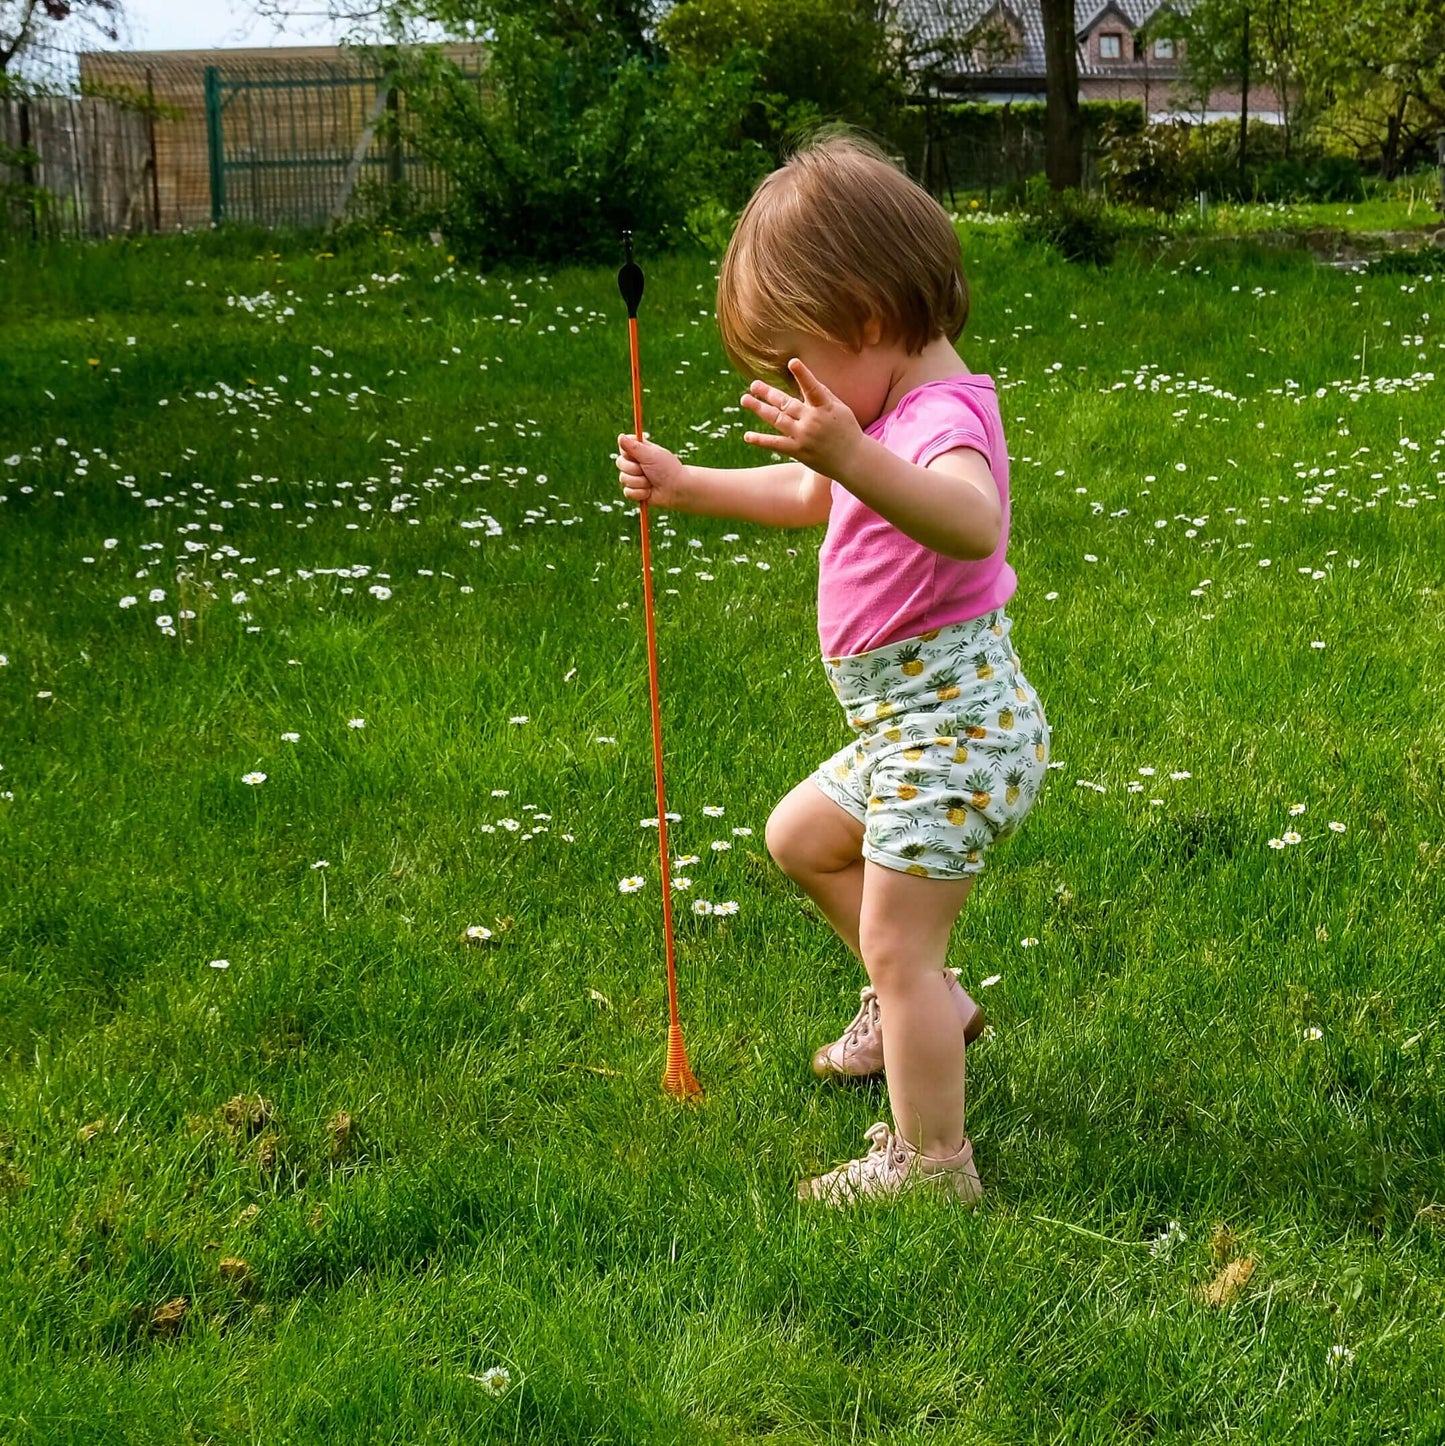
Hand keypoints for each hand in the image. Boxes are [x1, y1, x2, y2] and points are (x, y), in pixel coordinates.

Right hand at [616, 432, 686, 508]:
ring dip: (640, 482)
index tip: (639, 455)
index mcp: (638, 450)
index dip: (628, 453)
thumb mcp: (650, 455)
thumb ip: (634, 447)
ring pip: (623, 479)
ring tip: (651, 482)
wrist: (676, 489)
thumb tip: (620, 436)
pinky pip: (628, 492)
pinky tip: (649, 492)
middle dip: (635, 470)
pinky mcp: (634, 491)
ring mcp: (633, 477)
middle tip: (648, 470)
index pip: (622, 446)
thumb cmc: (666, 468)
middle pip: (620, 463)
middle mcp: (634, 462)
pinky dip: (640, 493)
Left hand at [740, 358, 865, 479]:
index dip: (803, 375)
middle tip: (753, 384)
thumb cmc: (847, 430)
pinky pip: (776, 444)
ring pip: (777, 420)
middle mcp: (813, 420)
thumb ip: (823, 394)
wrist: (853, 461)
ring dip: (759, 409)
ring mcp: (804, 436)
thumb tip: (808, 379)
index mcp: (825, 407)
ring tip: (744, 399)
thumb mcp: (840, 408)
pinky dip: (761, 440)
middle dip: (769, 393)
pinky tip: (747, 436)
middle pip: (786, 403)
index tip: (792, 362)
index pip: (813, 388)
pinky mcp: (798, 451)